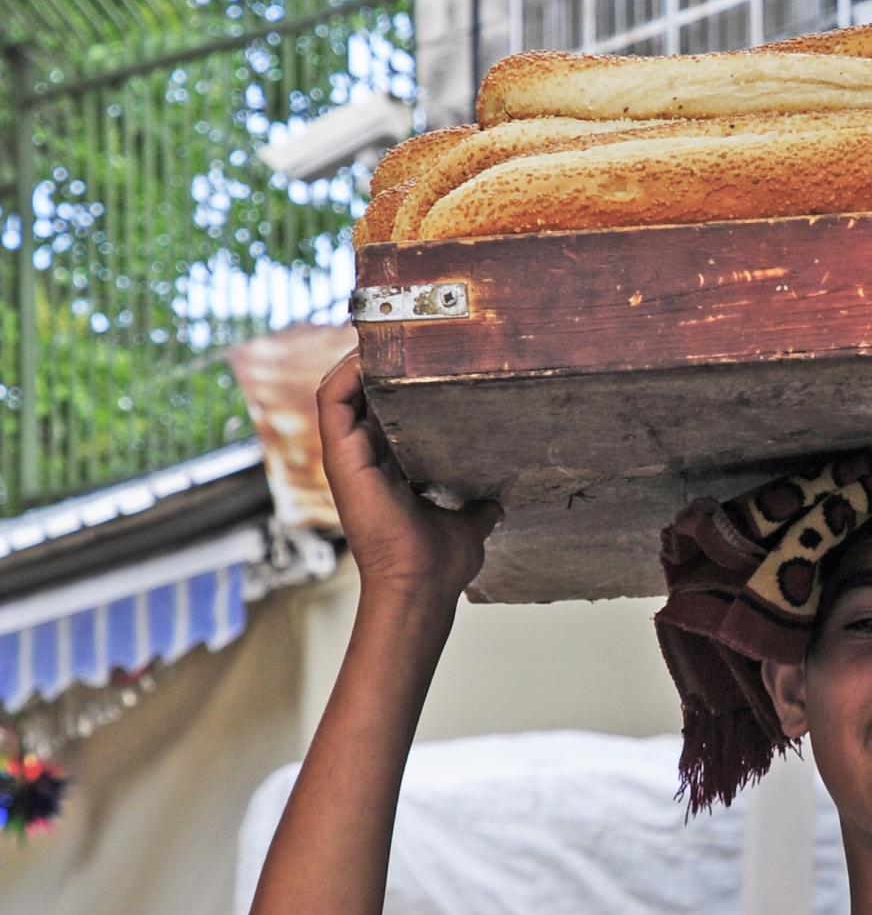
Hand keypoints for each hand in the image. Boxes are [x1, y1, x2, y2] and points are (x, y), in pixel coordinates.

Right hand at [315, 348, 501, 601]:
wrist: (422, 585)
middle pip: (363, 396)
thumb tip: (497, 502)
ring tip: (384, 330)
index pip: (386, 415)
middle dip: (378, 361)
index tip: (424, 357)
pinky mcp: (340, 455)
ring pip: (341, 390)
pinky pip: (331, 399)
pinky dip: (345, 372)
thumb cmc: (438, 564)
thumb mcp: (466, 525)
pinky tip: (368, 353)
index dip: (398, 384)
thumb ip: (478, 508)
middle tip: (404, 329)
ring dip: (358, 358)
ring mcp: (348, 456)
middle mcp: (364, 459)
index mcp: (389, 470)